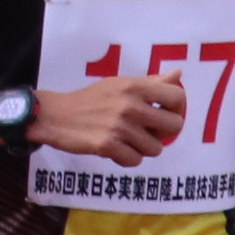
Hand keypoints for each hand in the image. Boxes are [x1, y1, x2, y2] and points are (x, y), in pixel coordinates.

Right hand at [34, 75, 186, 165]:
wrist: (56, 115)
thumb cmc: (92, 100)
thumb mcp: (120, 84)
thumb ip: (151, 82)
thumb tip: (178, 73)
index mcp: (134, 86)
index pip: (178, 96)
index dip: (177, 108)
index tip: (166, 113)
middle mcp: (130, 105)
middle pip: (175, 126)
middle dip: (164, 132)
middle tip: (148, 130)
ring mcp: (120, 126)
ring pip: (156, 148)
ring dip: (144, 148)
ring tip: (128, 139)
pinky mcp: (108, 145)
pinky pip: (136, 161)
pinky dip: (127, 158)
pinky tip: (116, 149)